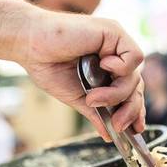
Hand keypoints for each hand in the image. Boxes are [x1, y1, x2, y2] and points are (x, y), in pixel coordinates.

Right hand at [17, 9, 145, 140]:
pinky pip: (134, 57)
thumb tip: (108, 134)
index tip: (134, 130)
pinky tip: (103, 66)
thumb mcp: (77, 96)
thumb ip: (95, 112)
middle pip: (136, 86)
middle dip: (130, 109)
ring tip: (92, 98)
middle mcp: (115, 54)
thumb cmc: (47, 65)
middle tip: (118, 125)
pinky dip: (121, 68)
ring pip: (135, 76)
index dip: (135, 110)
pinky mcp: (114, 32)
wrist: (30, 44)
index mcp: (107, 68)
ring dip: (116, 93)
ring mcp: (115, 43)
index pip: (131, 91)